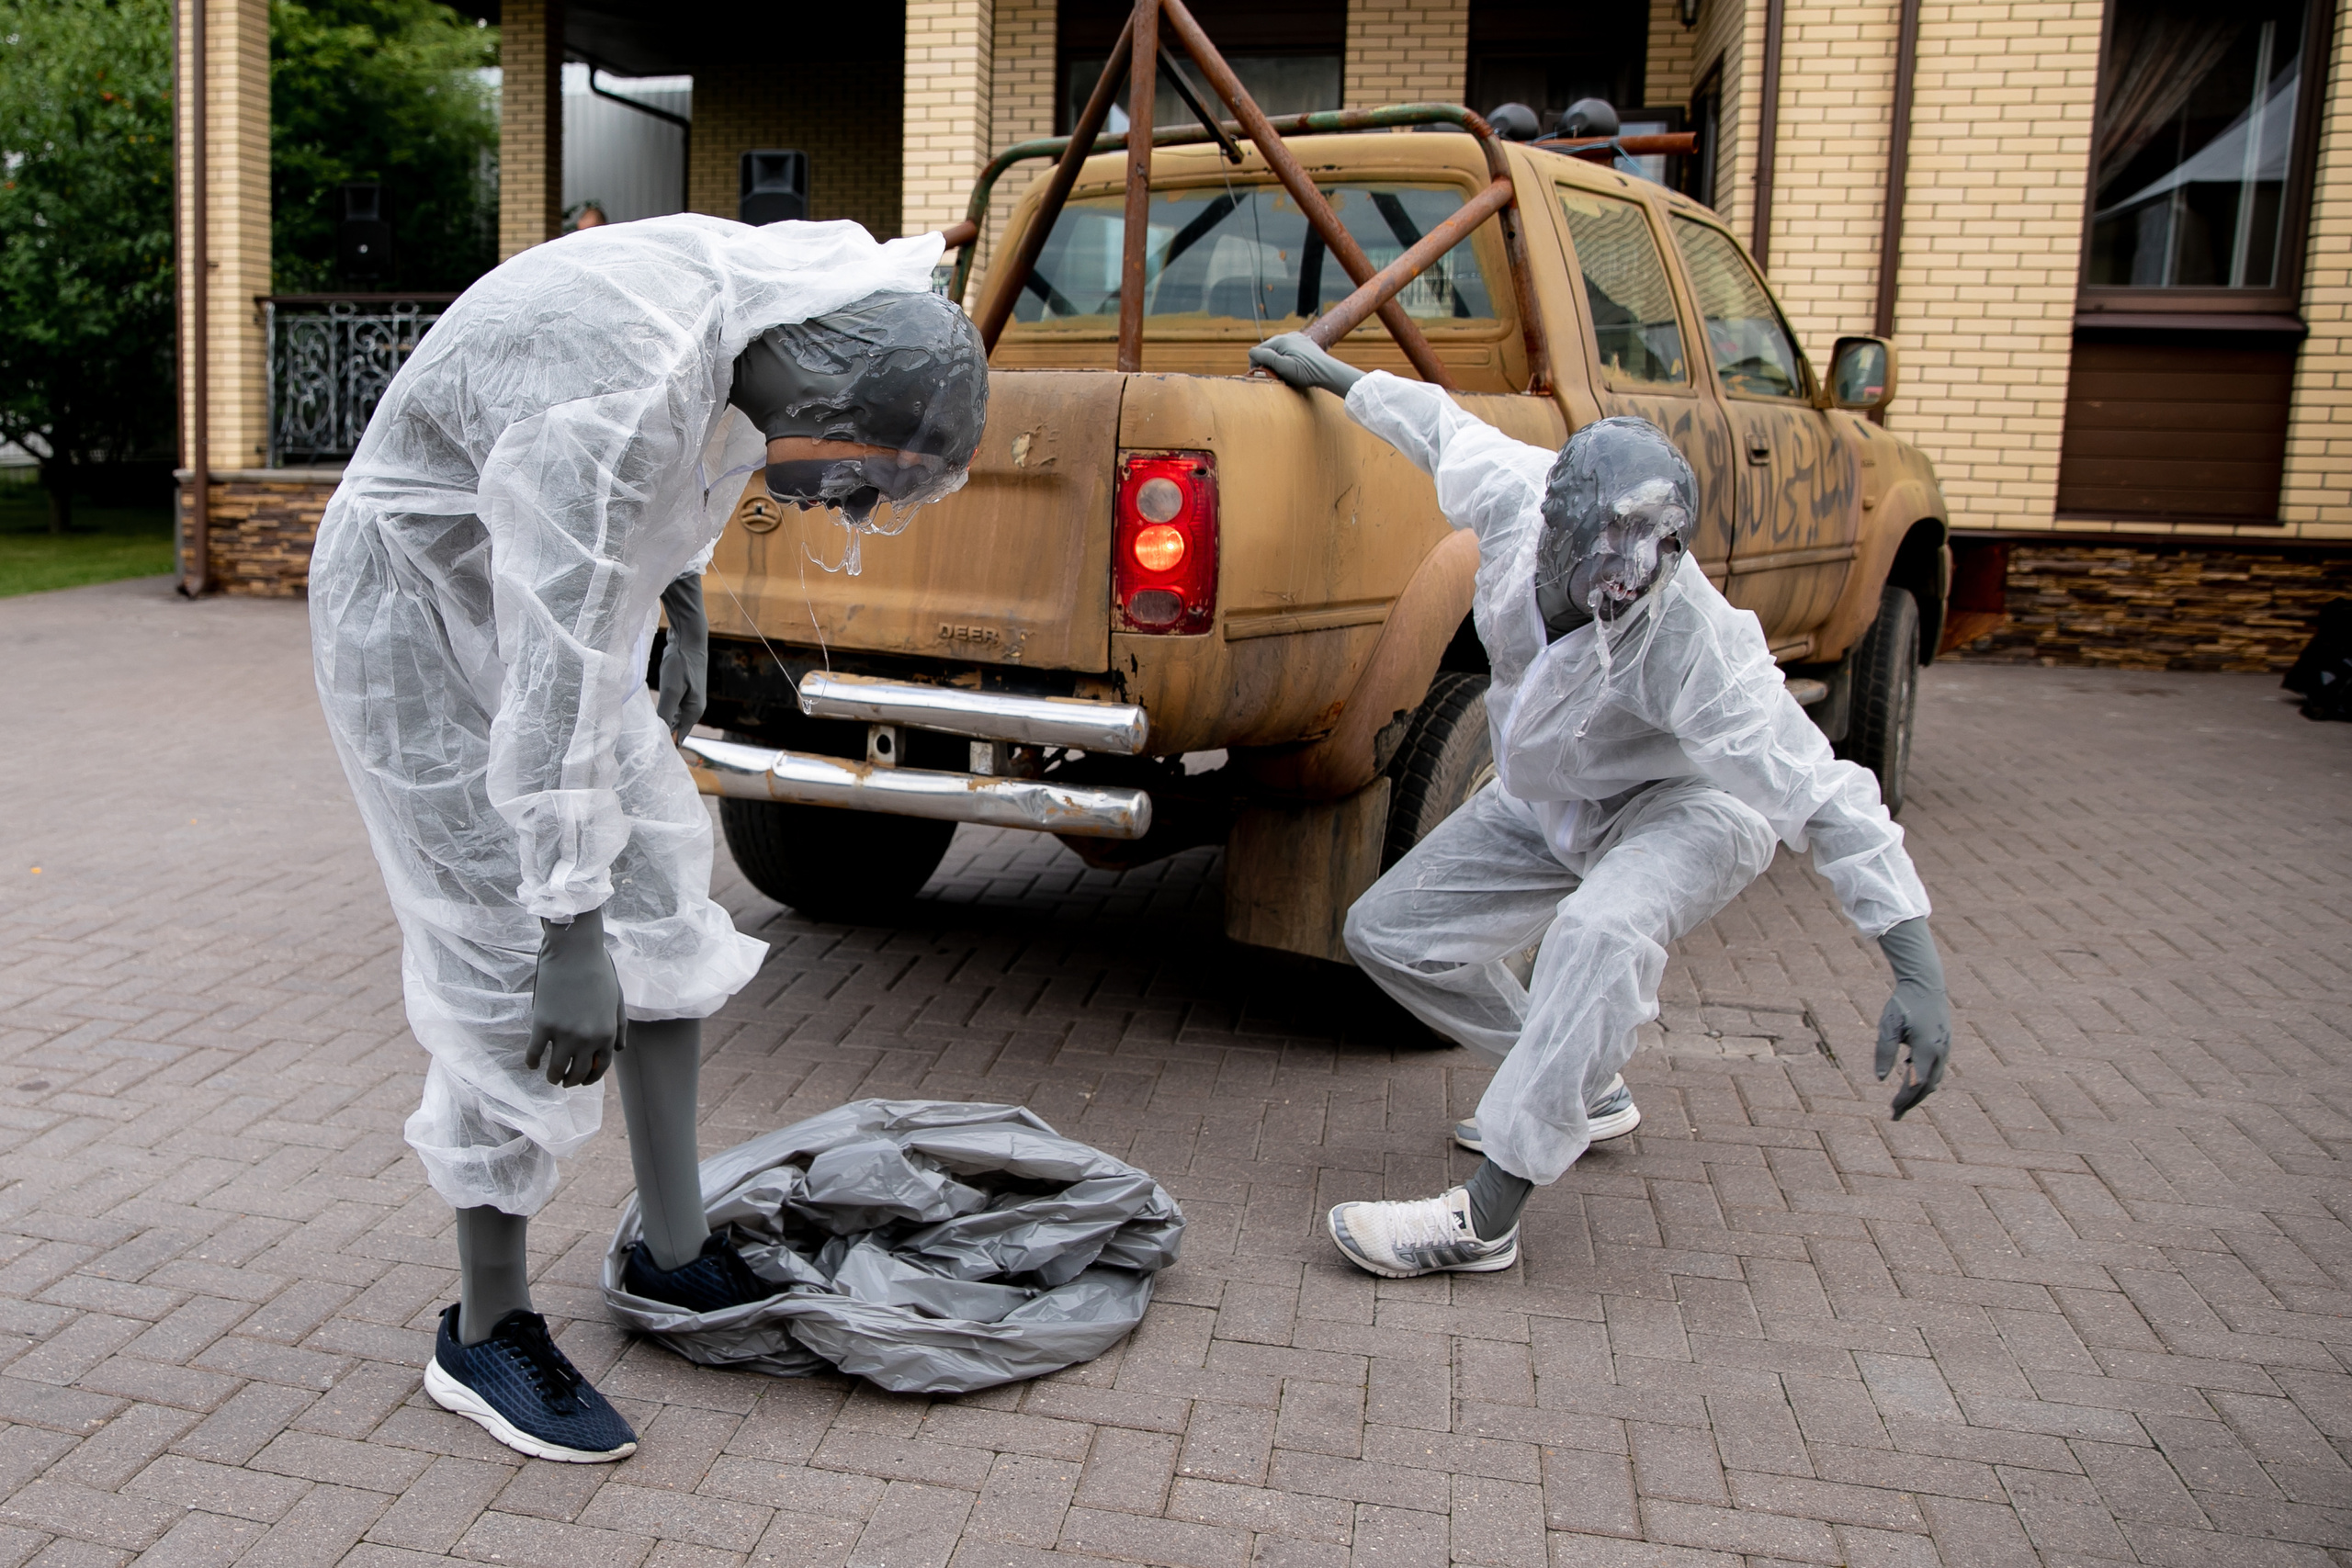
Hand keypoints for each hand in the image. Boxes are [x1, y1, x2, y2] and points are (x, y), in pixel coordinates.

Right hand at [527, 907, 625, 1086]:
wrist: (575, 950)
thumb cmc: (598, 970)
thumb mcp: (616, 999)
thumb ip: (618, 1026)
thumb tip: (617, 1050)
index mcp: (607, 1033)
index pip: (601, 1066)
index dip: (591, 1077)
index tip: (583, 1079)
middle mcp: (588, 1038)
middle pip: (578, 1072)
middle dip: (571, 1080)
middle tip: (564, 1081)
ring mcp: (564, 1033)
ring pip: (556, 1069)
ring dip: (553, 1077)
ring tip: (550, 1077)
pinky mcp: (543, 1025)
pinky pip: (534, 1054)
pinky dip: (532, 1062)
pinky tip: (532, 1064)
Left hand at [655, 573, 707, 742]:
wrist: (688, 638)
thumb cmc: (681, 663)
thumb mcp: (671, 690)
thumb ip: (666, 712)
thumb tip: (660, 735)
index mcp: (693, 712)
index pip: (678, 737)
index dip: (664, 745)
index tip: (646, 753)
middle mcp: (692, 709)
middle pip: (675, 730)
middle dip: (661, 737)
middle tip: (638, 746)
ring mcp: (687, 700)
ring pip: (671, 719)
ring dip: (659, 726)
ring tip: (640, 735)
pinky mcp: (680, 691)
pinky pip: (669, 709)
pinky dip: (660, 714)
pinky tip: (647, 717)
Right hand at [1247, 332, 1364, 396]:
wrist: (1328, 372)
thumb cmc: (1306, 372)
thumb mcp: (1282, 367)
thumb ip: (1265, 357)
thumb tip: (1252, 352)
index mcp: (1280, 340)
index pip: (1257, 351)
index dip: (1256, 364)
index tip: (1262, 376)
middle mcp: (1287, 335)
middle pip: (1267, 349)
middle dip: (1267, 362)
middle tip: (1275, 376)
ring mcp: (1297, 338)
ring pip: (1278, 350)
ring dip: (1277, 361)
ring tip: (1285, 373)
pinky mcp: (1304, 343)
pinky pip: (1289, 349)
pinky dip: (1287, 358)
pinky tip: (1294, 366)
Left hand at [1875, 917, 1949, 1118]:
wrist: (1925, 984)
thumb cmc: (1903, 1003)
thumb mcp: (1888, 1025)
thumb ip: (1884, 1051)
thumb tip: (1879, 1078)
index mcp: (1927, 1049)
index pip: (1916, 1084)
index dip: (1904, 1099)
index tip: (1892, 1111)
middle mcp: (1940, 1052)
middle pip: (1927, 1087)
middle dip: (1911, 1102)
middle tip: (1895, 1115)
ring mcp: (1945, 1048)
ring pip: (1934, 1079)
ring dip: (1919, 1093)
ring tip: (1902, 1102)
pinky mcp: (1945, 1044)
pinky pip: (1936, 1069)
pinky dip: (1924, 1079)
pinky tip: (1909, 1078)